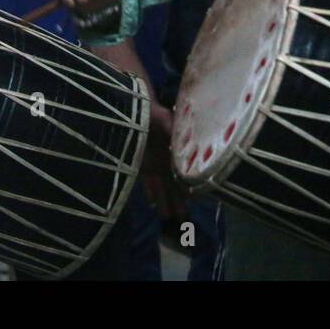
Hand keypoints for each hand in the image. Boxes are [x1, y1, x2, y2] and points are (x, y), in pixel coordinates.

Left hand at [140, 103, 186, 220]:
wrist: (134, 109)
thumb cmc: (151, 112)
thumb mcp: (163, 118)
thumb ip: (172, 129)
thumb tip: (182, 142)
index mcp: (175, 151)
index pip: (184, 172)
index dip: (188, 185)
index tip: (194, 198)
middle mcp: (167, 160)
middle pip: (174, 184)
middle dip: (178, 201)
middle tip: (183, 219)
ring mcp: (154, 163)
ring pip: (161, 187)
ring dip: (164, 201)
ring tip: (169, 217)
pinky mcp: (141, 165)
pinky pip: (147, 182)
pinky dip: (150, 193)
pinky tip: (153, 206)